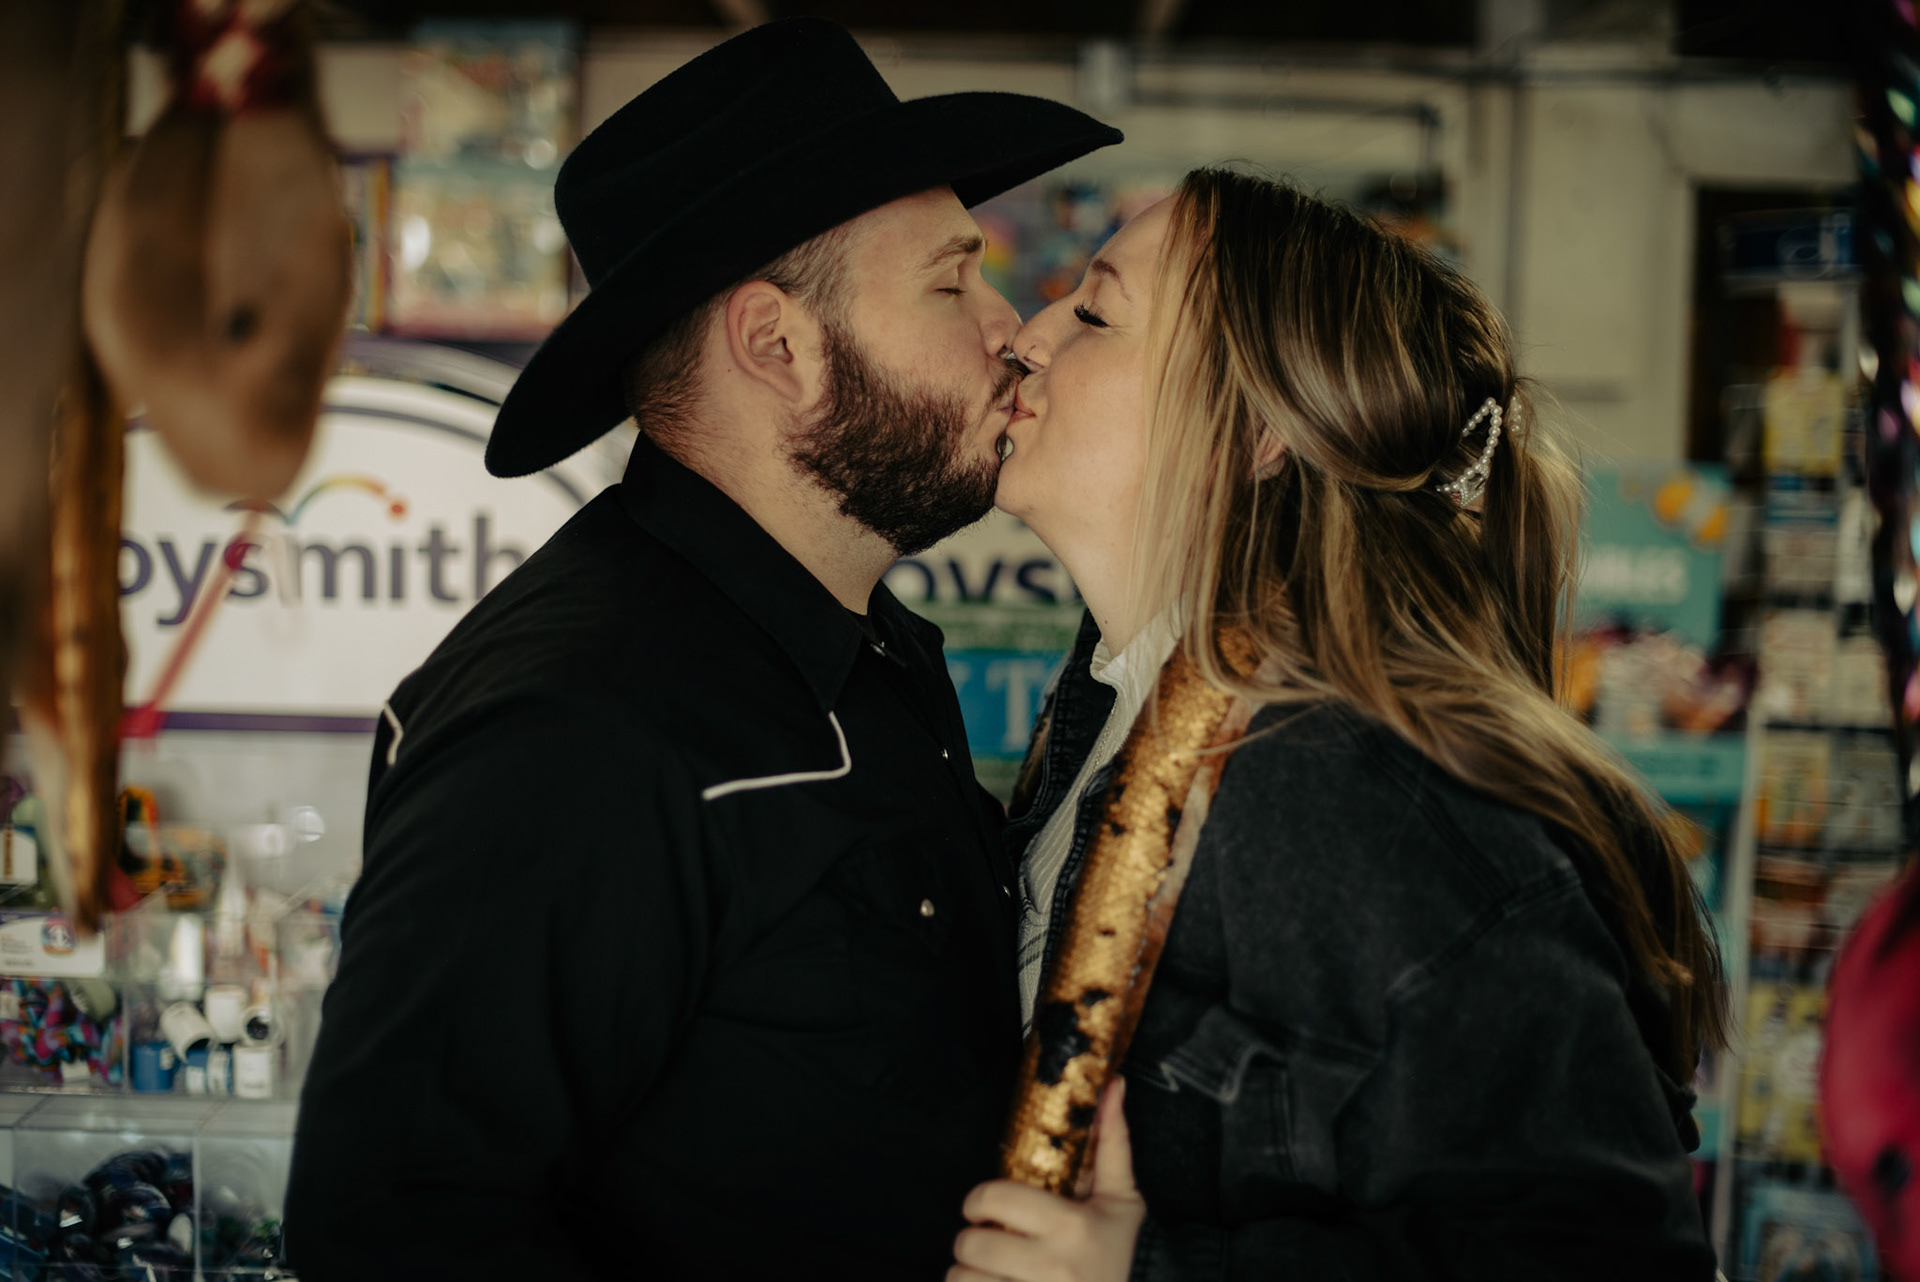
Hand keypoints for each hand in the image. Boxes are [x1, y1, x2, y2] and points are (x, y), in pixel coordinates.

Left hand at [950, 1079, 1144, 1281]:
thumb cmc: (1117, 1254)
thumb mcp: (1121, 1201)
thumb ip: (1113, 1143)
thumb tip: (1113, 1085)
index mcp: (1072, 1225)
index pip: (994, 1198)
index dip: (978, 1200)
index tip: (983, 1208)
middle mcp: (1052, 1265)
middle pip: (971, 1243)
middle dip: (971, 1241)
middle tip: (988, 1242)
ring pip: (962, 1279)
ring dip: (967, 1274)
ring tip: (989, 1272)